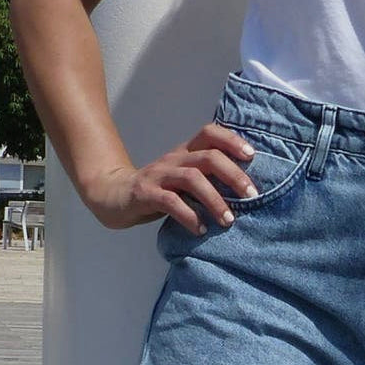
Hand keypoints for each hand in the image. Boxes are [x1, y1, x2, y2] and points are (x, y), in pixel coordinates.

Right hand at [83, 122, 258, 232]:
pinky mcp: (145, 194)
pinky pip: (170, 202)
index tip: (252, 156)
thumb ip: (206, 181)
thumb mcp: (182, 182)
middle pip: (207, 157)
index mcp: (184, 153)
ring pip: (191, 178)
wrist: (111, 195)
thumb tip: (243, 193)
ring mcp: (158, 176)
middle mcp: (173, 160)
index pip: (209, 134)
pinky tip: (200, 230)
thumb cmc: (155, 192)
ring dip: (214, 199)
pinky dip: (188, 216)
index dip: (231, 140)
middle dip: (233, 174)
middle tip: (252, 195)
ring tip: (228, 220)